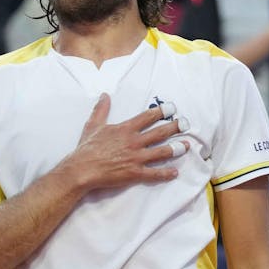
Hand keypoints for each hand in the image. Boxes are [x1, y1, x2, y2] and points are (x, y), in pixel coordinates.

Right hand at [62, 94, 188, 193]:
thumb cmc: (86, 148)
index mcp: (125, 129)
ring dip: (176, 149)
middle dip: (175, 127)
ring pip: (162, 152)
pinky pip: (154, 173)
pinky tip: (175, 172)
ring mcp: (136, 158)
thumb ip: (101, 110)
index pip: (148, 117)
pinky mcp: (134, 173)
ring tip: (187, 146)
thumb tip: (104, 95)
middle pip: (160, 132)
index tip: (172, 108)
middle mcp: (134, 142)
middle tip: (186, 124)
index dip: (162, 111)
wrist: (82, 169)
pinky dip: (166, 173)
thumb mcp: (93, 125)